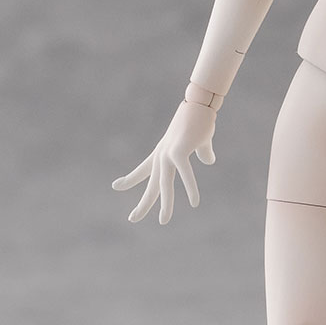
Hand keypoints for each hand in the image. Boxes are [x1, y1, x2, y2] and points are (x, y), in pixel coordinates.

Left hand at [112, 101, 216, 223]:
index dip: (130, 179)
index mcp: (162, 152)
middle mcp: (161, 155)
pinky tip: (194, 202)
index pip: (142, 169)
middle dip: (143, 203)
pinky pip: (184, 174)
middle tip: (132, 219)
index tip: (116, 186)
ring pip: (164, 183)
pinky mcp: (179, 151)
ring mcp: (168, 153)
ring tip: (163, 221)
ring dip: (165, 204)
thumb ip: (203, 152)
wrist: (201, 103)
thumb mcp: (200, 140)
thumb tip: (209, 160)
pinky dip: (190, 188)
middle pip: (151, 184)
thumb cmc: (200, 120)